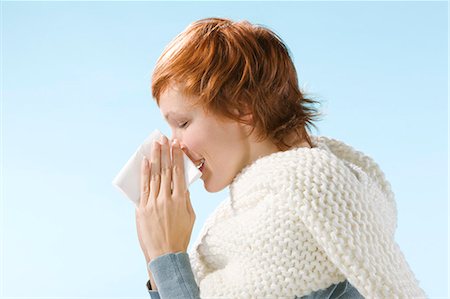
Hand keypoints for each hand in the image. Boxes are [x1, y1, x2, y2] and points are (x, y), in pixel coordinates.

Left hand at [135, 136, 195, 260]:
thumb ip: (186, 199)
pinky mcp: (143, 209)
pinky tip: (146, 162)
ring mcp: (154, 203)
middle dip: (165, 153)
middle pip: (166, 171)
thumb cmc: (180, 236)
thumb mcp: (190, 216)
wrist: (165, 254)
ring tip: (155, 145)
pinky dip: (145, 173)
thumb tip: (183, 185)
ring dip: (155, 158)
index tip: (176, 145)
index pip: (179, 173)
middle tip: (164, 139)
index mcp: (181, 200)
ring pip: (155, 176)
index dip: (177, 157)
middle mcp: (167, 198)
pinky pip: (144, 187)